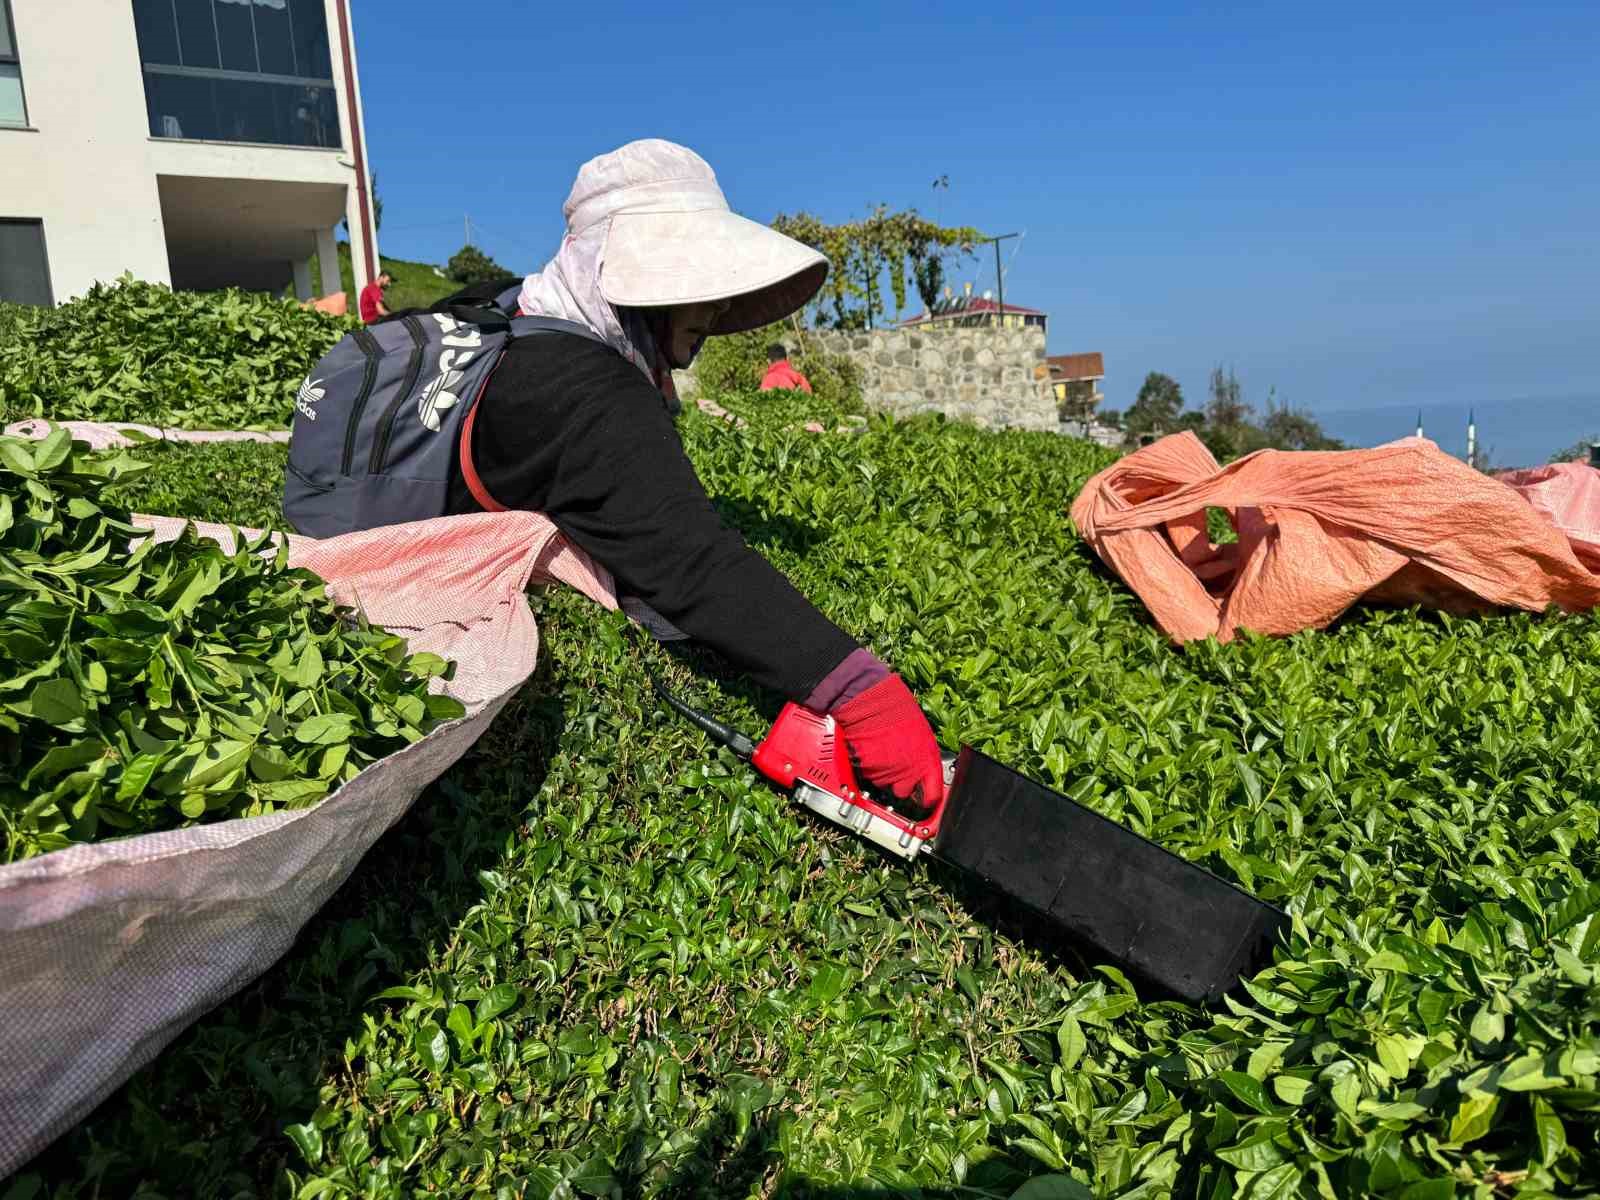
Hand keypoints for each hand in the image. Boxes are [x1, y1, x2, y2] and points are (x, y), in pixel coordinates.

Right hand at [830, 674, 944, 811]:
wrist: (871, 701)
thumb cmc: (897, 710)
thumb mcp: (921, 733)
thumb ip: (923, 755)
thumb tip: (922, 766)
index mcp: (927, 761)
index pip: (933, 794)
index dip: (930, 800)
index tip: (927, 802)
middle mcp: (908, 772)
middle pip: (904, 793)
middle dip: (900, 783)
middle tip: (896, 766)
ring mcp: (887, 773)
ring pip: (884, 784)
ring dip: (883, 774)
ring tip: (881, 751)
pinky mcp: (868, 771)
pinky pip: (869, 776)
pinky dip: (869, 768)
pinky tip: (871, 750)